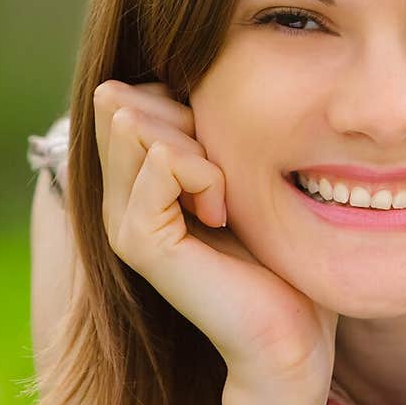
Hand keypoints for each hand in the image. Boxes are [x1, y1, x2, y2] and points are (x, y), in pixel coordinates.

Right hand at [93, 80, 337, 403]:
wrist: (289, 334)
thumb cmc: (279, 256)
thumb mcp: (240, 175)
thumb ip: (206, 132)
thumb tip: (196, 70)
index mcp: (135, 181)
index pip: (131, 93)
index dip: (182, 101)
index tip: (225, 155)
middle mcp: (116, 198)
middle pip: (127, 101)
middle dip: (187, 118)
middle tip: (225, 177)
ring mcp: (121, 220)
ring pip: (140, 123)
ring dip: (199, 146)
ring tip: (223, 197)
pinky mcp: (138, 240)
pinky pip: (163, 159)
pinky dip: (206, 174)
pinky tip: (222, 215)